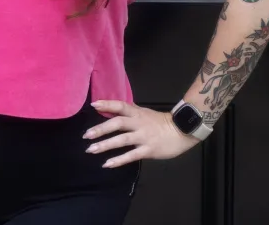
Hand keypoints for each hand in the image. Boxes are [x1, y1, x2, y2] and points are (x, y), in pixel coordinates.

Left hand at [83, 100, 199, 167]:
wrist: (182, 131)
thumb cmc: (160, 122)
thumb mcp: (144, 112)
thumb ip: (128, 112)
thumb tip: (109, 109)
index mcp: (137, 113)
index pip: (120, 105)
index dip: (107, 104)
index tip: (93, 105)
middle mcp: (139, 124)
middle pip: (118, 123)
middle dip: (101, 129)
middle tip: (86, 135)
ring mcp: (144, 137)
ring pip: (122, 140)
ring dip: (105, 145)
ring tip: (91, 150)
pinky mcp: (149, 150)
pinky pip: (131, 155)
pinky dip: (118, 160)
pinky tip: (107, 164)